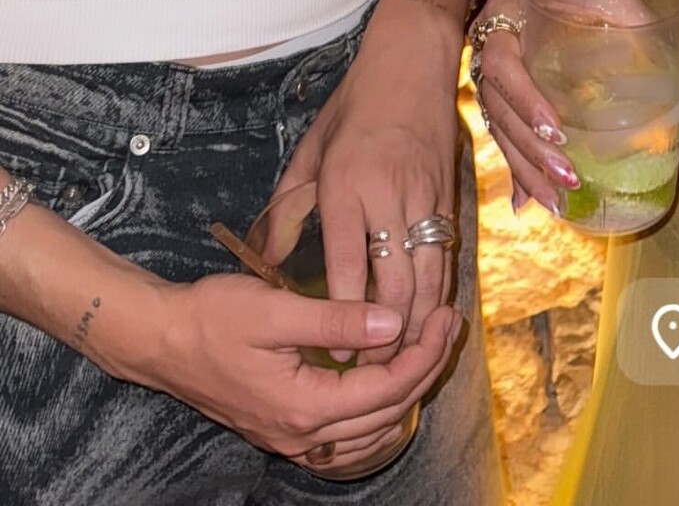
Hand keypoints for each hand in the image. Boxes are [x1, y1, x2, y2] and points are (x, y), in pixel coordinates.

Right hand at [142, 270, 458, 472]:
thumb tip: (393, 324)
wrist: (162, 339)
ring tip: (428, 345)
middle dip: (426, 367)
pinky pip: (348, 439)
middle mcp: (302, 433)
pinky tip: (388, 382)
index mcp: (304, 404)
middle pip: (388, 412)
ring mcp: (293, 437)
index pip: (388, 388)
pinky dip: (379, 414)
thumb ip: (336, 319)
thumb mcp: (276, 307)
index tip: (446, 316)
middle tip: (448, 323)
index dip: (425, 352)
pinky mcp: (285, 429)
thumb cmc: (213, 316)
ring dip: (407, 392)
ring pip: (372, 433)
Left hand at [272, 0, 461, 353]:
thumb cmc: (356, 102)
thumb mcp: (312, 146)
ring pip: (430, 277)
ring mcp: (425, 197)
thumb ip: (291, 204)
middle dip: (387, 335)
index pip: (349, 267)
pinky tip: (428, 318)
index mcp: (347, 184)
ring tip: (400, 357)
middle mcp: (389, 195)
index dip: (345, 317)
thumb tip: (269, 256)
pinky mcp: (450, 196)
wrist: (414, 62)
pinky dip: (441, 294)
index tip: (336, 353)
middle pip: (397, 284)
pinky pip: (448, 258)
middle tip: (371, 369)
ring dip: (418, 323)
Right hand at [475, 0, 653, 213]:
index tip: (557, 131)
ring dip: (524, 168)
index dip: (527, 102)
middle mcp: (490, 52)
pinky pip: (503, 131)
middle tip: (567, 179)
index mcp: (504, 23)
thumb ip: (635, 24)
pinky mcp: (504, 88)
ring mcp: (492, 72)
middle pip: (498, 110)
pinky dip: (516, 167)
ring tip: (555, 204)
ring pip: (498, 127)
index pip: (505, 67)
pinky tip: (525, 204)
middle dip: (529, 151)